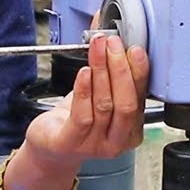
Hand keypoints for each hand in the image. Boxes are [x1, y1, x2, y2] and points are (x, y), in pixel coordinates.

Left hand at [22, 33, 150, 178]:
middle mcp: (116, 142)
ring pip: (104, 105)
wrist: (49, 145)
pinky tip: (85, 71)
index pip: (140, 99)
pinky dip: (85, 90)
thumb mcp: (99, 99)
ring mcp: (94, 145)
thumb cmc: (75, 120)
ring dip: (102, 72)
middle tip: (113, 45)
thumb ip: (113, 79)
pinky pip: (82, 115)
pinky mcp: (70, 143)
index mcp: (131, 131)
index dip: (139, 73)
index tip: (135, 49)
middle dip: (121, 69)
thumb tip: (117, 44)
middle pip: (126, 103)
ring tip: (98, 50)